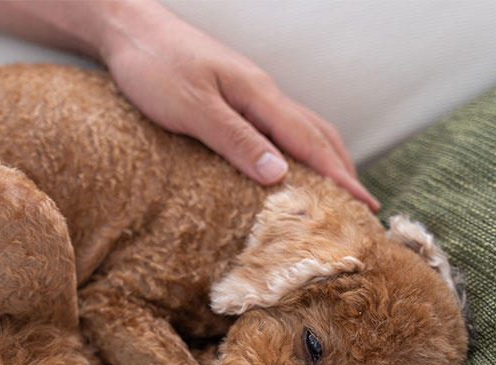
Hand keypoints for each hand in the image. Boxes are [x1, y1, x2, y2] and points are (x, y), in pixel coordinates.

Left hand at [100, 3, 378, 210]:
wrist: (130, 29)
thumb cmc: (155, 65)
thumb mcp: (193, 108)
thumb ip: (236, 140)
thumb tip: (280, 176)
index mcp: (258, 96)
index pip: (310, 142)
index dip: (340, 177)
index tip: (365, 205)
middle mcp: (262, 93)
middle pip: (318, 134)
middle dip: (344, 170)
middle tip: (363, 205)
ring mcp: (250, 94)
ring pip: (302, 128)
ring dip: (326, 159)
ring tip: (338, 190)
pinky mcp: (234, 97)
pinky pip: (280, 127)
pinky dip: (299, 150)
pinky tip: (291, 165)